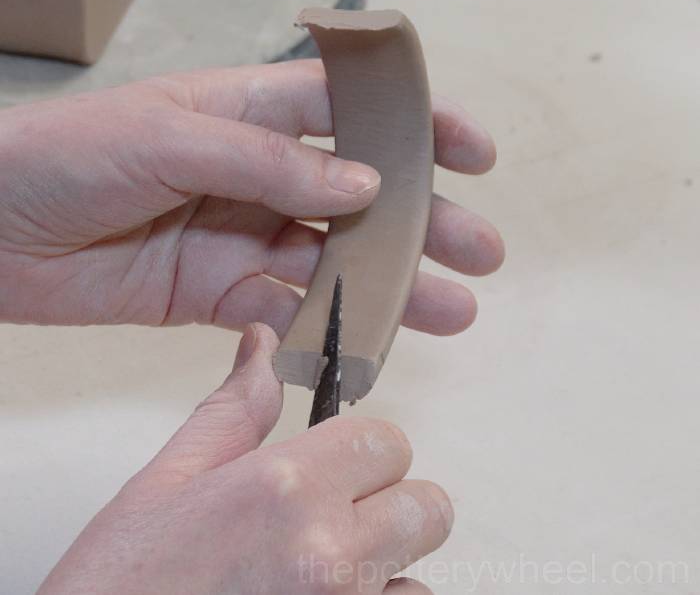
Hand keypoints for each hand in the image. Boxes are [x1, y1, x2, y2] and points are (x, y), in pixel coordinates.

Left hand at [0, 60, 502, 333]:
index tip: (472, 151)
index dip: (417, 125)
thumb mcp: (169, 138)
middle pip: (358, 197)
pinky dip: (325, 326)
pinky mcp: (218, 291)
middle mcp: (257, 173)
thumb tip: (362, 186)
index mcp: (250, 113)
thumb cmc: (66, 156)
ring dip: (391, 283)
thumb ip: (267, 164)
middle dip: (422, 221)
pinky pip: (286, 309)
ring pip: (333, 261)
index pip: (352, 109)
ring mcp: (241, 235)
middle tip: (479, 250)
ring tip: (452, 306)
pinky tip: (367, 338)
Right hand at [38, 324, 449, 594]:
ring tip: (318, 574)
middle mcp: (329, 555)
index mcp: (285, 489)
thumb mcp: (167, 482)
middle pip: (427, 507)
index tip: (339, 463)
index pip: (389, 441)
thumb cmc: (120, 589)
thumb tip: (262, 345)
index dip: (365, 448)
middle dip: (390, 503)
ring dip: (384, 568)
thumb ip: (233, 409)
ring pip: (418, 575)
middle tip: (337, 516)